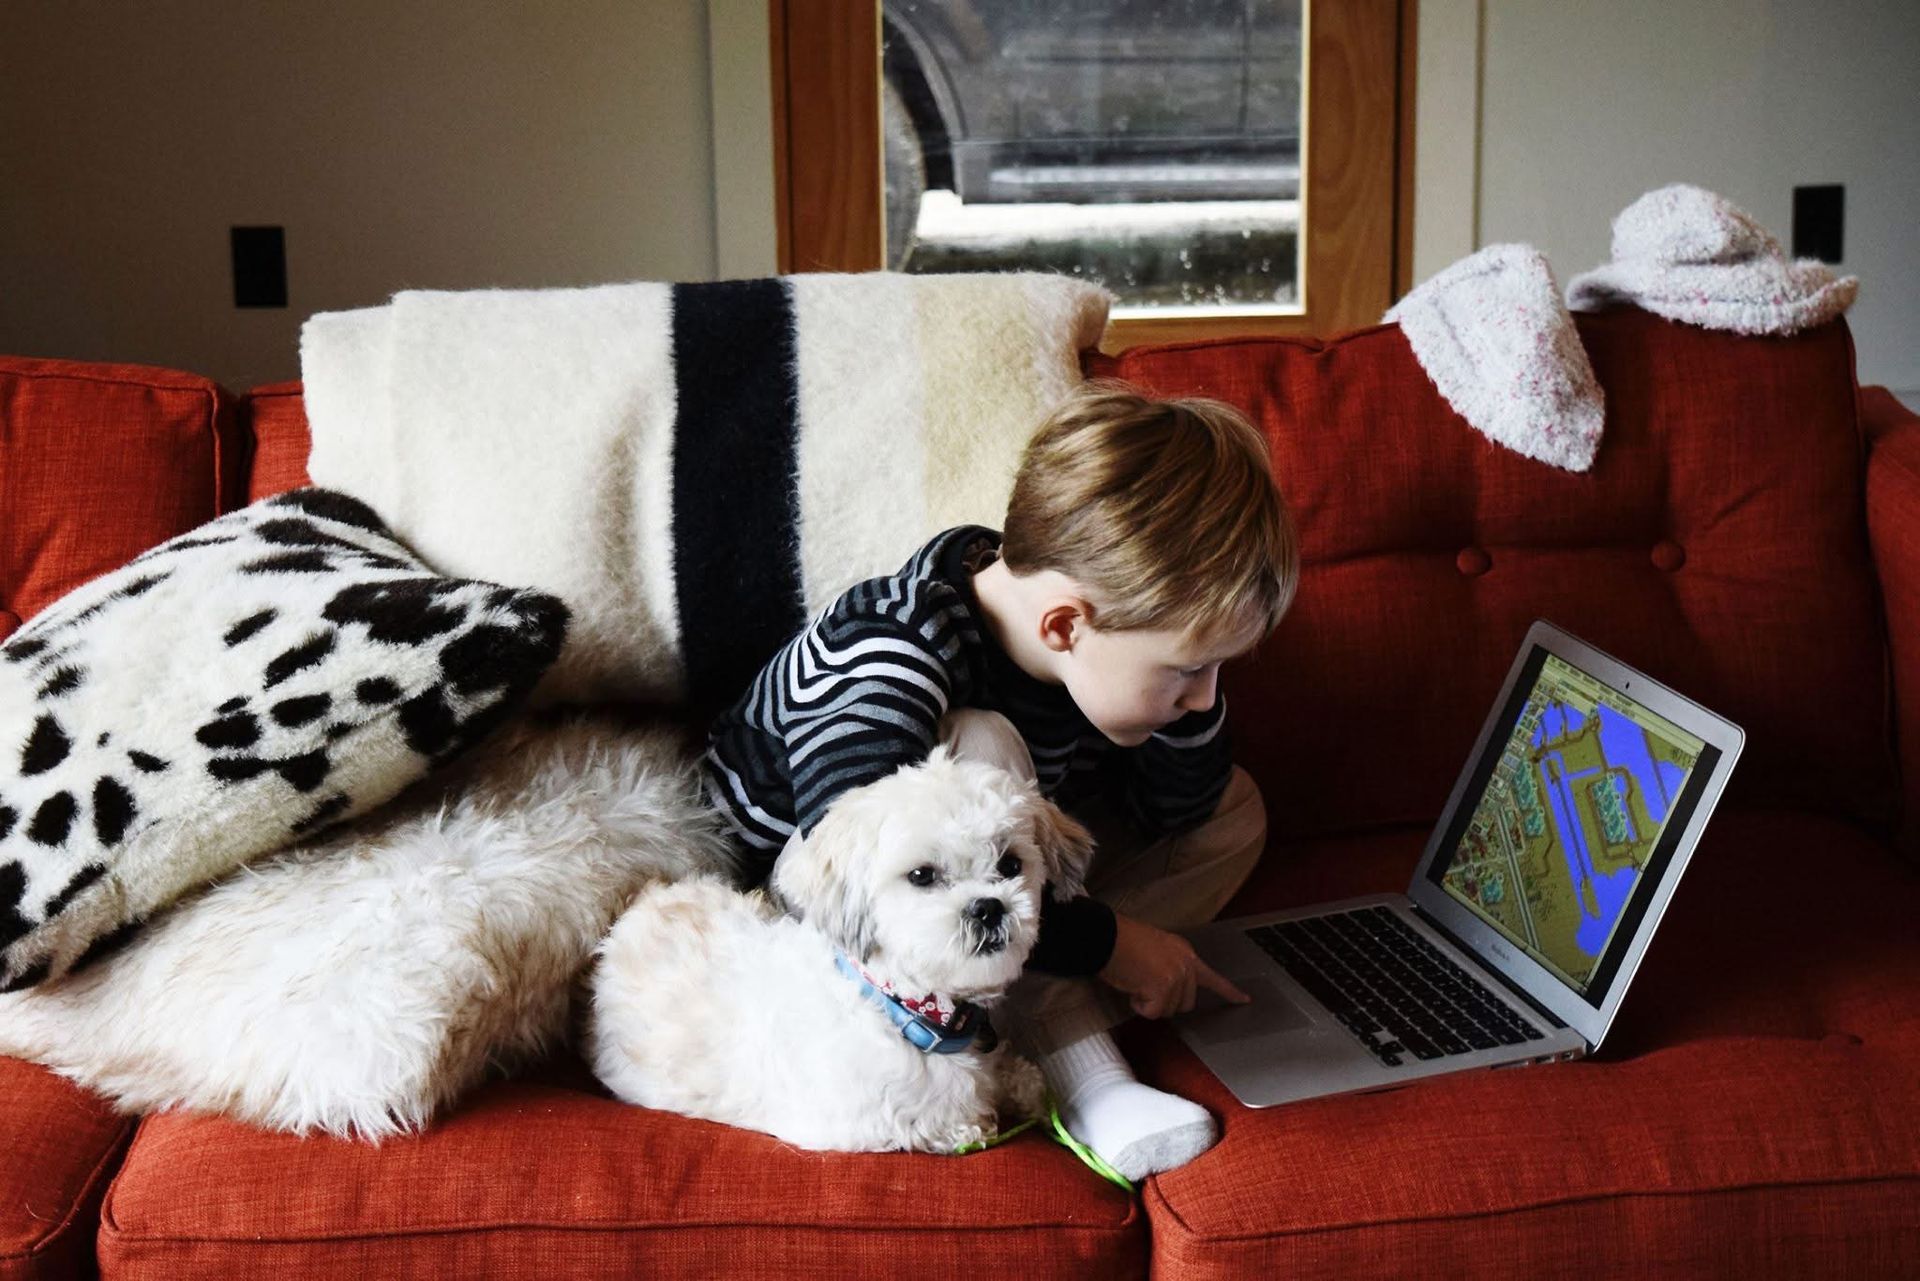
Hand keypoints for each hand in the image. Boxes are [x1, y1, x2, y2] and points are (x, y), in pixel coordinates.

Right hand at [1098, 913, 1249, 1018]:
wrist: (1107, 937)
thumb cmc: (1122, 940)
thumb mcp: (1156, 948)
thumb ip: (1170, 966)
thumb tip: (1166, 987)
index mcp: (1185, 953)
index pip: (1212, 977)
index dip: (1228, 992)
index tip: (1244, 1001)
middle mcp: (1186, 965)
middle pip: (1186, 1002)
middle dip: (1165, 1000)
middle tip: (1144, 984)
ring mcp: (1176, 978)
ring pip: (1168, 1009)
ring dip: (1149, 1002)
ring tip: (1135, 980)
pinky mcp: (1163, 990)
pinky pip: (1153, 1012)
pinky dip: (1139, 1006)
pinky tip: (1132, 986)